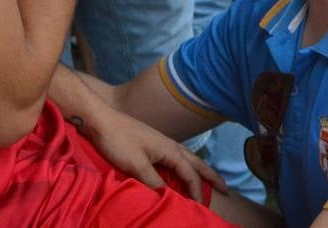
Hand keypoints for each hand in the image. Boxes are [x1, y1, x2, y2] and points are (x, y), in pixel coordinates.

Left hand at [75, 104, 226, 203]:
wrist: (101, 120)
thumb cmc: (118, 140)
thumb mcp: (136, 165)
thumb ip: (154, 182)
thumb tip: (169, 197)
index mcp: (169, 149)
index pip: (190, 174)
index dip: (196, 191)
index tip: (199, 208)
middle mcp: (169, 145)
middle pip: (196, 162)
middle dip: (211, 176)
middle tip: (226, 188)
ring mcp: (161, 143)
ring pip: (187, 158)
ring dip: (199, 170)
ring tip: (207, 180)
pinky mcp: (152, 144)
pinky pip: (175, 157)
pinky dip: (184, 166)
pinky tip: (179, 171)